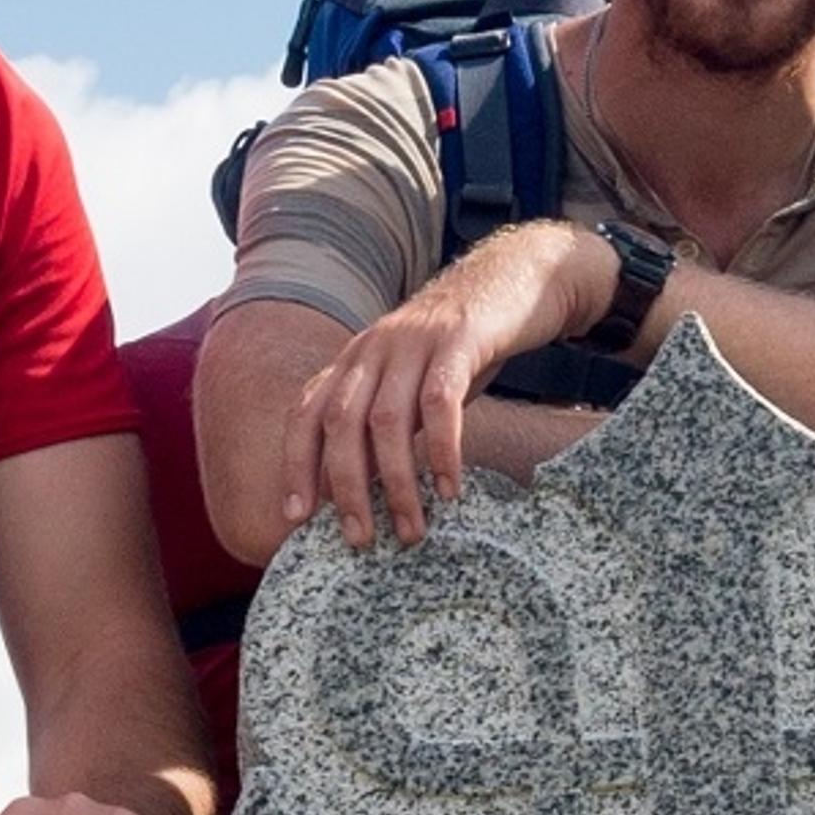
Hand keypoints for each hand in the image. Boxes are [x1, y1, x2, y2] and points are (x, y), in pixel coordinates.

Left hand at [281, 221, 616, 547]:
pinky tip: (449, 489)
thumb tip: (365, 488)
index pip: (307, 413)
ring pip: (387, 421)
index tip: (297, 516)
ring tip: (412, 529)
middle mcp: (375, 347)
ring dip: (395, 482)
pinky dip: (441, 452)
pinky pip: (441, 404)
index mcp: (355, 358)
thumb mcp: (415, 378)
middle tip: (360, 538)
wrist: (518, 276)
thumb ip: (388, 419)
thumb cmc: (465, 345)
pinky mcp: (460, 340)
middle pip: (341, 422)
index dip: (297, 465)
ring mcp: (415, 341)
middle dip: (345, 487)